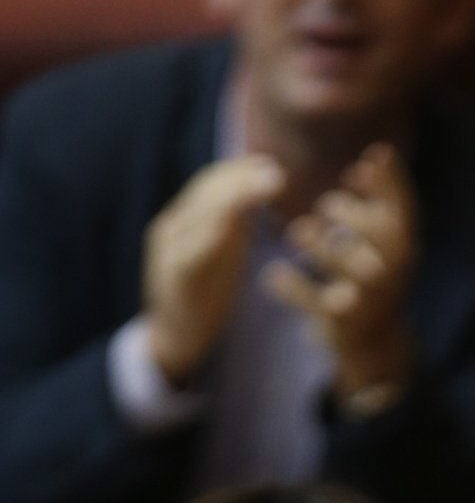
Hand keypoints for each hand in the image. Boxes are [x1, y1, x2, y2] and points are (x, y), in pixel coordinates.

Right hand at [143, 156, 286, 386]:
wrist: (175, 338)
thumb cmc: (206, 296)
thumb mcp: (225, 255)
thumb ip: (237, 226)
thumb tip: (261, 193)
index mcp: (186, 220)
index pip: (211, 183)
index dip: (240, 170)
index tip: (272, 164)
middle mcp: (174, 227)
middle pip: (206, 191)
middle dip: (242, 178)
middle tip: (277, 174)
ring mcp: (169, 250)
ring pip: (199, 213)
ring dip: (235, 198)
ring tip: (267, 187)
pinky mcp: (172, 276)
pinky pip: (190, 251)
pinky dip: (212, 234)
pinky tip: (234, 224)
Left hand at [265, 144, 418, 405]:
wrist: (375, 341)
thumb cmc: (375, 273)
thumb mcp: (384, 238)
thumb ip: (381, 198)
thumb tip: (376, 152)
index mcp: (403, 247)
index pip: (403, 210)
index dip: (390, 182)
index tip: (370, 155)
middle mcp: (392, 273)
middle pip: (383, 239)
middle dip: (354, 217)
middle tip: (325, 205)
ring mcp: (369, 300)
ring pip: (353, 272)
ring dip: (325, 249)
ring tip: (297, 231)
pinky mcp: (344, 323)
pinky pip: (320, 305)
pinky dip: (295, 290)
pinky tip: (273, 274)